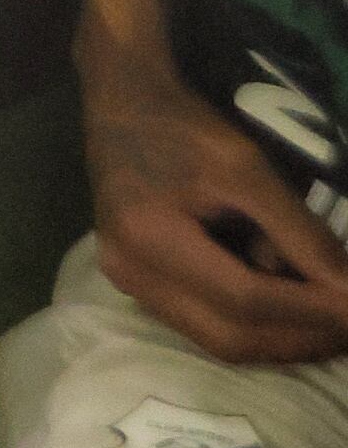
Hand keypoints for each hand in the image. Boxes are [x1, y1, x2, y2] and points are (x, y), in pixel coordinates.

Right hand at [88, 71, 347, 362]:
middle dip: (301, 339)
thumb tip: (347, 289)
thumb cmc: (183, 126)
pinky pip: (206, 327)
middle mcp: (132, 274)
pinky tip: (290, 310)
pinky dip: (256, 326)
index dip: (310, 311)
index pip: (244, 298)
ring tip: (330, 322)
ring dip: (283, 340)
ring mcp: (131, 286)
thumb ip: (296, 230)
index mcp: (150, 236)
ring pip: (220, 342)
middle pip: (231, 336)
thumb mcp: (247, 165)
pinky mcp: (140, 288)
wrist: (123, 106)